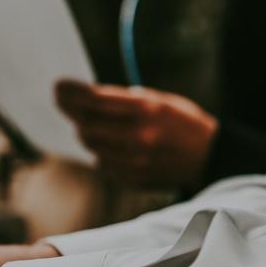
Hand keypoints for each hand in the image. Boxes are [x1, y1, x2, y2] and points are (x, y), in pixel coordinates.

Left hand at [55, 80, 217, 186]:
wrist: (207, 156)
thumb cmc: (180, 122)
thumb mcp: (159, 100)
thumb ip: (125, 101)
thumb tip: (84, 98)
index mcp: (146, 109)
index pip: (94, 100)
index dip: (71, 93)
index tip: (58, 88)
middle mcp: (139, 136)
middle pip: (86, 126)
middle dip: (76, 117)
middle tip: (70, 109)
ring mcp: (135, 161)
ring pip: (92, 147)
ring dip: (87, 136)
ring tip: (93, 127)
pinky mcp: (133, 179)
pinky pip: (102, 165)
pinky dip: (101, 155)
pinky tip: (111, 148)